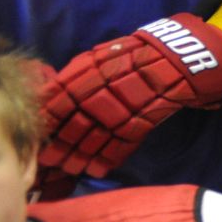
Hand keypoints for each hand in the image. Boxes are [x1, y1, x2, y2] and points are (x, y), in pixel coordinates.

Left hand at [41, 14, 221, 178]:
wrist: (183, 54)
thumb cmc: (142, 52)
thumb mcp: (107, 52)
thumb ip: (83, 71)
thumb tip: (55, 91)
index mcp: (92, 68)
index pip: (59, 97)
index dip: (47, 117)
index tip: (39, 131)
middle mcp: (105, 88)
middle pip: (74, 121)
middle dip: (60, 143)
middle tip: (48, 160)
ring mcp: (126, 105)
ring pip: (95, 136)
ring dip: (80, 156)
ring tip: (70, 169)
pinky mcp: (144, 119)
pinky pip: (122, 142)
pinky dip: (109, 158)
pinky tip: (97, 170)